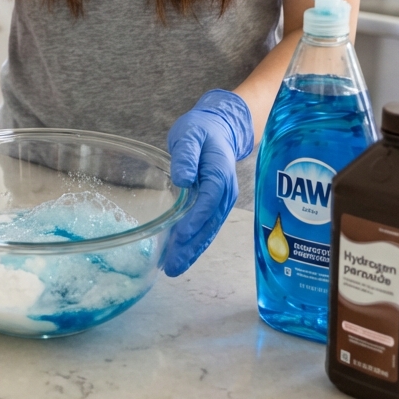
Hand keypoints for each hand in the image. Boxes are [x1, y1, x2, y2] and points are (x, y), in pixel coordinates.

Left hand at [163, 89, 253, 276]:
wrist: (218, 130)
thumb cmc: (200, 131)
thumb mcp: (189, 135)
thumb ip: (186, 155)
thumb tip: (183, 178)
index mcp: (220, 171)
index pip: (210, 198)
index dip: (197, 218)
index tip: (181, 235)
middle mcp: (226, 191)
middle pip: (210, 222)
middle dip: (192, 246)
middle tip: (172, 265)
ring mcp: (222, 201)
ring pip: (209, 230)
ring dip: (193, 251)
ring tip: (174, 268)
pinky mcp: (215, 207)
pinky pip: (207, 228)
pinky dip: (195, 244)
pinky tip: (182, 256)